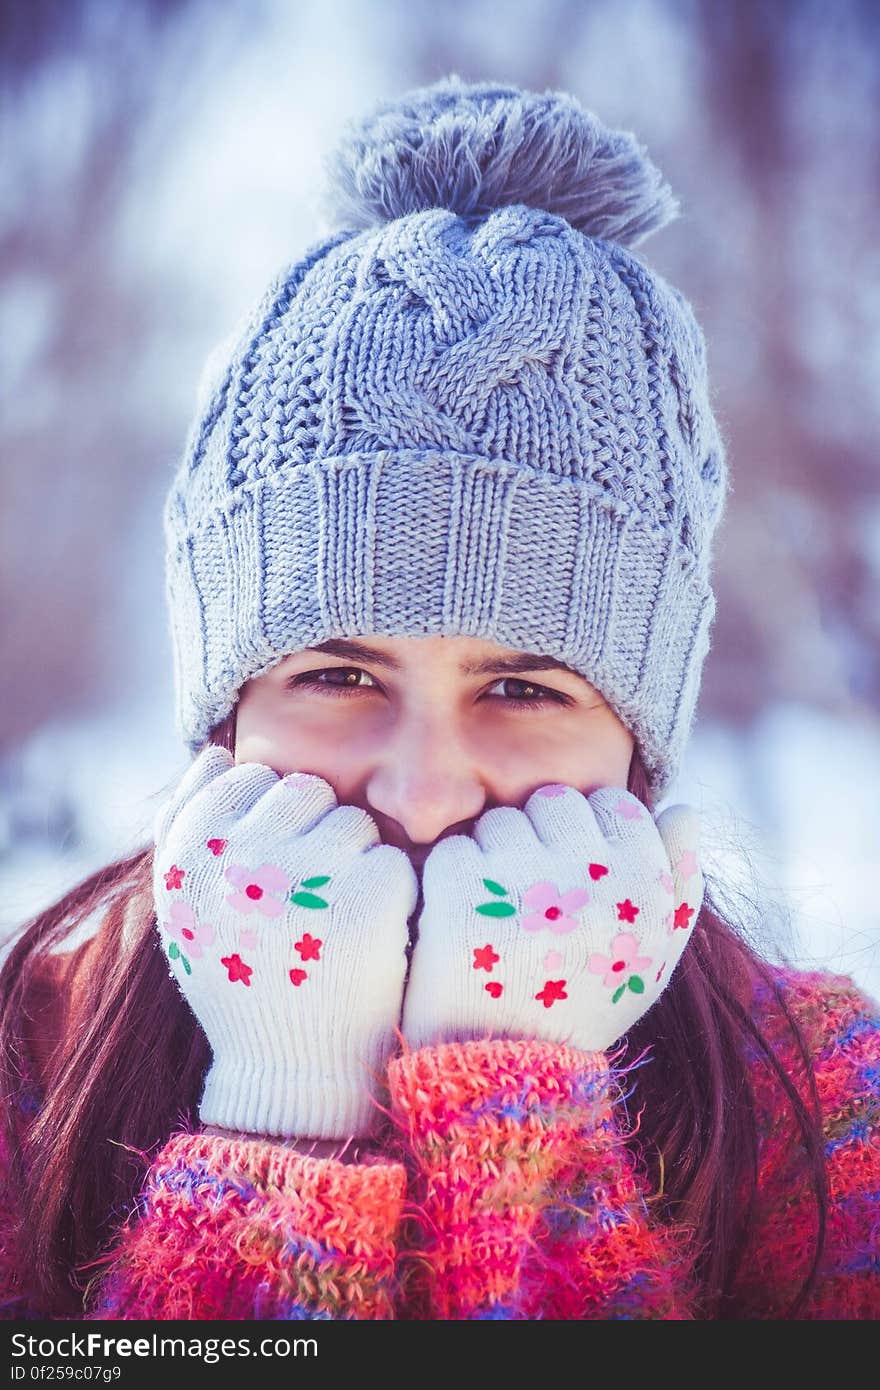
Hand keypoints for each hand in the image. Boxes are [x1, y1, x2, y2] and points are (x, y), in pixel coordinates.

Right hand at [152, 746, 417, 1138]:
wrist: (291, 1071)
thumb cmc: (242, 979)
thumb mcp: (187, 909)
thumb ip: (187, 827)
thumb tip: (217, 752)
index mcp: (189, 857)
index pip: (242, 777)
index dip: (267, 818)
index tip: (272, 868)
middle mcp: (239, 860)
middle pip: (303, 789)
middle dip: (315, 830)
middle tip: (310, 896)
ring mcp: (306, 878)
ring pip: (354, 820)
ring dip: (356, 860)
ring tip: (336, 920)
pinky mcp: (370, 900)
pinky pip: (393, 859)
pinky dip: (391, 894)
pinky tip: (369, 938)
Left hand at [402, 783, 702, 1052]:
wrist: (510, 1078)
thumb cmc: (584, 1006)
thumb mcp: (653, 956)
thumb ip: (680, 880)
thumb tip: (682, 807)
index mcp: (645, 891)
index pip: (615, 805)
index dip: (589, 832)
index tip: (574, 873)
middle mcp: (591, 882)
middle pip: (554, 802)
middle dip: (538, 837)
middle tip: (529, 893)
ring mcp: (522, 888)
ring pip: (500, 821)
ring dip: (492, 857)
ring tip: (497, 915)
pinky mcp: (459, 898)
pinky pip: (453, 849)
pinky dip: (450, 880)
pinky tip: (463, 925)